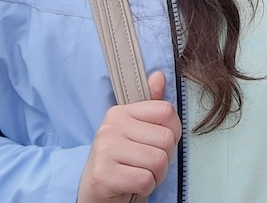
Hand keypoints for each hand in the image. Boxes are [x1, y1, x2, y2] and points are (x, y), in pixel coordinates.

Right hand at [77, 72, 181, 202]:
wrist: (95, 193)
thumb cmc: (120, 163)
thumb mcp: (136, 132)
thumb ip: (150, 106)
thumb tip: (159, 77)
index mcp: (120, 113)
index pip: (166, 111)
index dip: (172, 132)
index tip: (156, 144)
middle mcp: (110, 127)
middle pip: (166, 139)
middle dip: (164, 159)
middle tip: (145, 165)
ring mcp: (105, 150)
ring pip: (158, 161)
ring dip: (155, 176)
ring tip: (139, 175)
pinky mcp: (104, 175)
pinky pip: (145, 180)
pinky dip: (145, 188)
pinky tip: (131, 185)